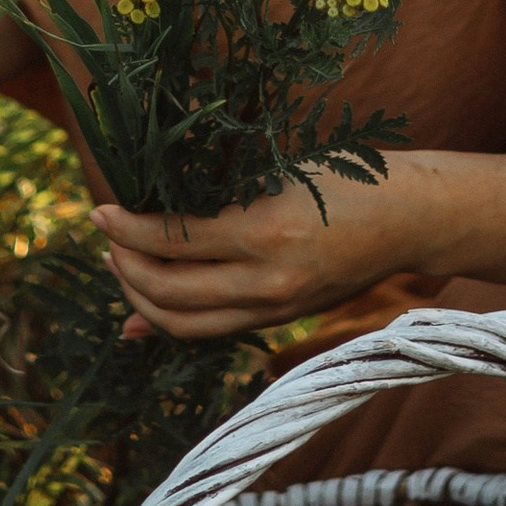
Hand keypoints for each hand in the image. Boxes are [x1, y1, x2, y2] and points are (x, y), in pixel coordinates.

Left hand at [94, 176, 409, 341]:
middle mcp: (268, 279)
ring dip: (141, 300)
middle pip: (168, 293)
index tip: (98, 212)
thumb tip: (148, 225)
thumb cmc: (343, 178)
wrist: (408, 219)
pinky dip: (172, 322)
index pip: (173, 241)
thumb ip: (217, 199)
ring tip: (124, 267)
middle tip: (107, 242)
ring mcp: (275, 308)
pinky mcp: (280, 321)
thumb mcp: (278, 173)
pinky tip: (147, 309)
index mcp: (266, 229)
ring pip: (183, 324)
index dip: (125, 231)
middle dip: (124, 269)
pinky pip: (211, 331)